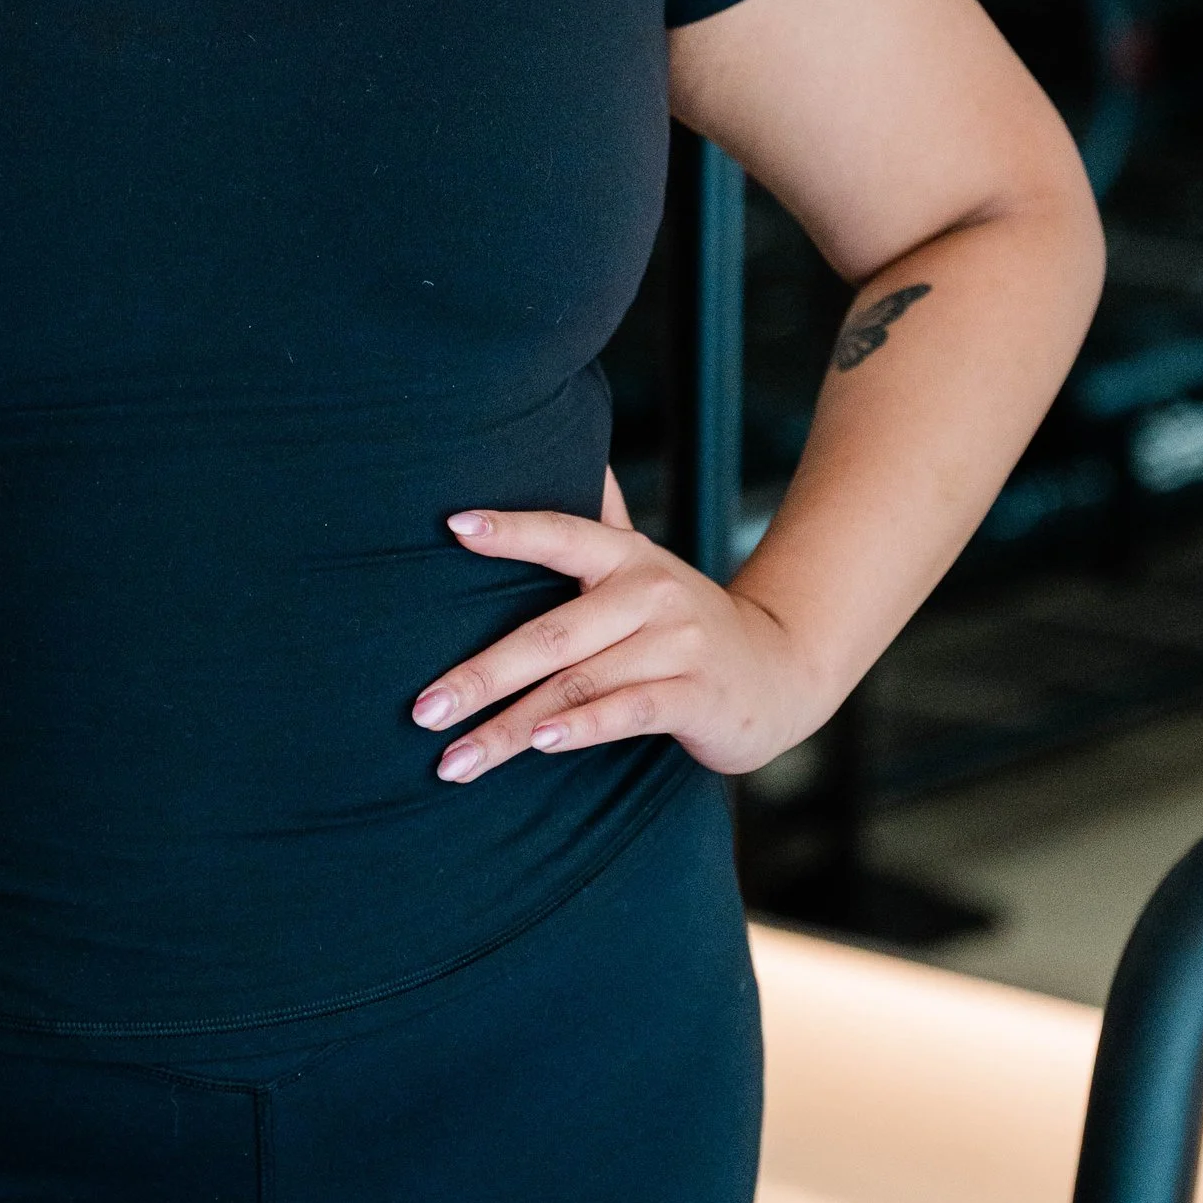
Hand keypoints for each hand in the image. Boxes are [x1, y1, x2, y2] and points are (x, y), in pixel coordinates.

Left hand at [411, 486, 830, 782]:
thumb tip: (572, 445)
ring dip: (508, 727)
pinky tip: (536, 744)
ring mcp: (676, 644)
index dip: (509, 529)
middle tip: (422, 710)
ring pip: (576, 684)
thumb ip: (603, 518)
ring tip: (453, 757)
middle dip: (478, 676)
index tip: (452, 526)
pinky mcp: (695, 696)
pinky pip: (626, 711)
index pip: (561, 534)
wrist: (781, 672)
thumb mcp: (645, 566)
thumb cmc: (685, 623)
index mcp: (627, 557)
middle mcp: (650, 593)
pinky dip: (579, 728)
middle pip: (549, 634)